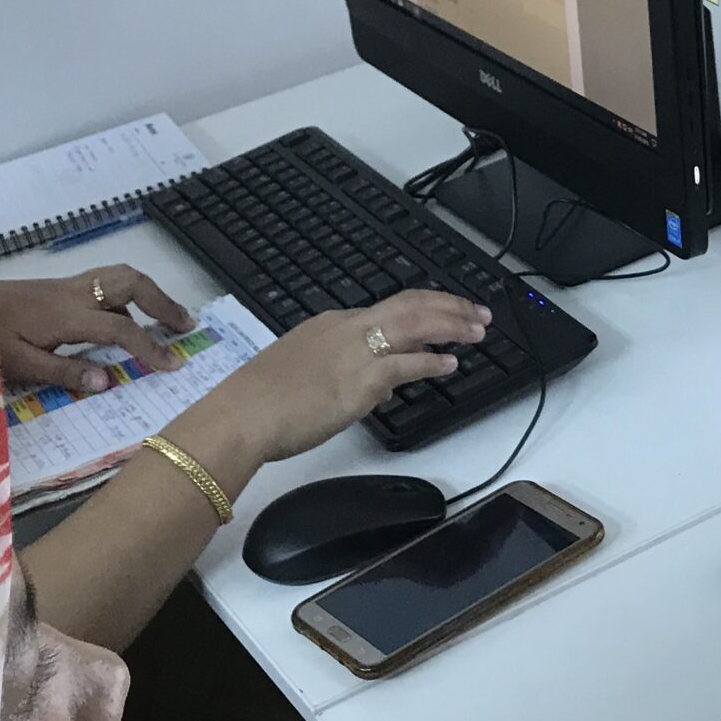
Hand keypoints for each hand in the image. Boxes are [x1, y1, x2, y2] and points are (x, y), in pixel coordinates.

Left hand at [0, 266, 193, 392]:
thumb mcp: (18, 363)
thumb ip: (64, 372)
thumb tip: (108, 382)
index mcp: (68, 315)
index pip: (123, 329)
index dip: (151, 347)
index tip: (174, 365)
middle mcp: (74, 294)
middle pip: (131, 283)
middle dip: (163, 302)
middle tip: (186, 327)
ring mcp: (68, 287)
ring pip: (120, 276)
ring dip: (150, 293)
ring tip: (169, 317)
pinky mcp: (60, 288)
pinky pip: (106, 284)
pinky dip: (129, 296)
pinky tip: (129, 319)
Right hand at [202, 289, 488, 465]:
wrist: (242, 415)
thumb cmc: (263, 403)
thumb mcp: (306, 374)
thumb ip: (346, 375)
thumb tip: (382, 385)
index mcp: (332, 325)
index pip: (389, 308)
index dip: (425, 309)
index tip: (446, 313)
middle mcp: (346, 329)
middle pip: (410, 304)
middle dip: (449, 306)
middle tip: (478, 312)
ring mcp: (355, 352)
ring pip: (416, 325)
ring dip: (452, 326)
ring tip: (477, 331)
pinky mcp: (360, 380)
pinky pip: (407, 364)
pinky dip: (432, 362)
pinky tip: (450, 365)